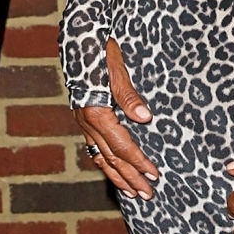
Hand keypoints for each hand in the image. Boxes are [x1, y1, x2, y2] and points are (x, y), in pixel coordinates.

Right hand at [75, 38, 160, 198]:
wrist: (78, 39)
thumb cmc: (100, 50)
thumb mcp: (116, 67)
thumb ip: (128, 94)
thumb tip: (144, 118)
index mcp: (96, 112)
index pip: (122, 146)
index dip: (139, 162)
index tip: (155, 175)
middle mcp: (88, 122)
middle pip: (111, 158)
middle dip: (130, 177)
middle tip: (148, 194)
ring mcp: (84, 122)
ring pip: (100, 157)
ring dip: (118, 176)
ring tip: (133, 192)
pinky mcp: (85, 119)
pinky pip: (94, 148)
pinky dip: (105, 163)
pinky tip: (114, 171)